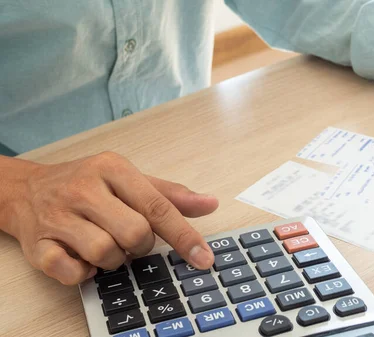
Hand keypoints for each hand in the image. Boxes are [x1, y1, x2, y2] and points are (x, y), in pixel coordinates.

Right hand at [0, 152, 218, 284]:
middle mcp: (84, 189)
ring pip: (106, 254)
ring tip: (105, 245)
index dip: (184, 236)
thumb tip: (210, 203)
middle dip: (141, 245)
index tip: (203, 259)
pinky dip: (84, 272)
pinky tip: (82, 258)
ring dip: (114, 260)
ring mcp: (58, 216)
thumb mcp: (129, 179)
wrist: (25, 189)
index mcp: (112, 169)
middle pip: (135, 234)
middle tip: (131, 239)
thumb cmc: (87, 184)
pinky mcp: (37, 244)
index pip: (157, 207)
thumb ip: (169, 194)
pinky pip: (71, 271)